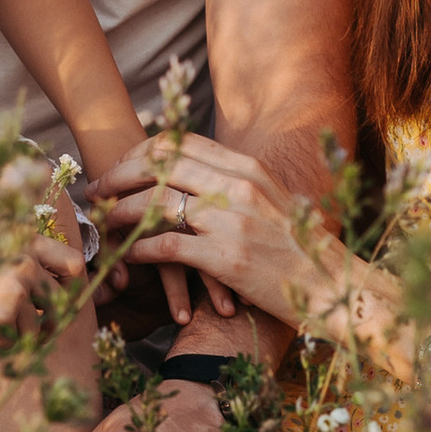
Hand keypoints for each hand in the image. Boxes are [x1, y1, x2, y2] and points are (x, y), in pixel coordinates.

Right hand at [0, 226, 88, 343]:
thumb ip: (27, 263)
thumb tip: (62, 298)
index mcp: (26, 244)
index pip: (73, 266)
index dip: (71, 287)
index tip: (59, 300)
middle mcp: (24, 265)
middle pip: (59, 305)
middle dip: (50, 323)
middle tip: (36, 332)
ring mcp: (12, 293)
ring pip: (34, 329)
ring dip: (17, 334)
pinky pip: (11, 343)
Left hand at [91, 133, 344, 333]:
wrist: (332, 288)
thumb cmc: (300, 250)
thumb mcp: (273, 202)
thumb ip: (238, 184)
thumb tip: (198, 174)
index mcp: (248, 169)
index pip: (179, 144)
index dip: (139, 153)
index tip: (120, 169)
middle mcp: (239, 186)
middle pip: (160, 165)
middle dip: (119, 176)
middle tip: (98, 192)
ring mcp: (232, 221)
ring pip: (155, 203)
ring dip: (121, 213)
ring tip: (104, 224)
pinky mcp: (226, 258)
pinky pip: (165, 247)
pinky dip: (138, 250)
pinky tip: (126, 257)